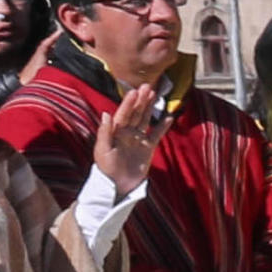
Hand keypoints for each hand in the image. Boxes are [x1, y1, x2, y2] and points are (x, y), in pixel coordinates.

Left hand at [89, 74, 168, 193]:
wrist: (117, 186)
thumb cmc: (106, 168)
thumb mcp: (103, 150)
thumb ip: (105, 132)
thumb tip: (106, 114)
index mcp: (115, 132)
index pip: (123, 114)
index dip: (129, 102)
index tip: (135, 91)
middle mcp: (127, 132)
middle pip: (135, 113)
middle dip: (141, 100)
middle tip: (148, 86)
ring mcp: (138, 139)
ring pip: (145, 119)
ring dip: (149, 107)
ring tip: (155, 94)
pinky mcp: (147, 148)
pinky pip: (156, 134)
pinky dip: (162, 126)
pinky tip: (168, 117)